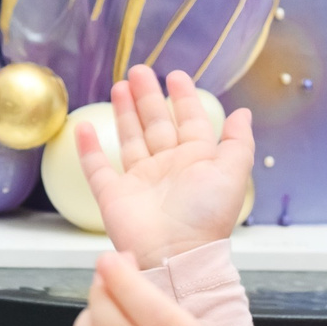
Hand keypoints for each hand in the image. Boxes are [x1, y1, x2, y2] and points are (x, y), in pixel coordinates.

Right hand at [74, 67, 254, 265]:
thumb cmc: (206, 216)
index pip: (189, 121)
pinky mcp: (113, 194)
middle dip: (148, 97)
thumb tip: (242, 112)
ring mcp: (139, 180)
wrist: (175, 253)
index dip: (183, 98)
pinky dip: (89, 148)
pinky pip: (97, 168)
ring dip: (124, 113)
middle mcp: (167, 167)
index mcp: (195, 161)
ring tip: (119, 87)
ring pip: (130, 138)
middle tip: (139, 72)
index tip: (175, 76)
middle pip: (155, 124)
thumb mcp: (232, 173)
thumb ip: (238, 142)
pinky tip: (84, 127)